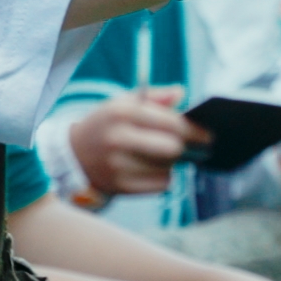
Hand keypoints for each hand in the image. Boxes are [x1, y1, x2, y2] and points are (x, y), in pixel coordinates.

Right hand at [68, 87, 203, 196]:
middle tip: (189, 145)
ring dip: (172, 162)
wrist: (73, 156)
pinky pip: (161, 184)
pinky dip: (164, 177)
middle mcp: (119, 139)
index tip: (207, 134)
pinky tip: (152, 169)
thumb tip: (182, 93)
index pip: (171, 123)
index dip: (194, 130)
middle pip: (173, 148)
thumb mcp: (123, 103)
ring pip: (168, 167)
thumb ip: (155, 97)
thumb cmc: (106, 125)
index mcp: (122, 113)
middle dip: (185, 147)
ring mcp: (118, 166)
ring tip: (161, 154)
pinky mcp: (121, 187)